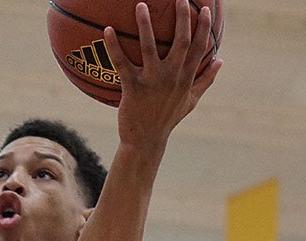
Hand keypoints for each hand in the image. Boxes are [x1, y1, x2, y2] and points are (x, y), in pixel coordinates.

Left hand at [104, 0, 222, 149]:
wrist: (145, 140)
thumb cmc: (167, 119)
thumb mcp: (190, 101)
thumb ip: (205, 80)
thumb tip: (220, 60)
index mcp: (186, 79)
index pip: (200, 48)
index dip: (204, 28)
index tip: (206, 9)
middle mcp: (171, 78)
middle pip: (181, 42)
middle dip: (182, 17)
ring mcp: (152, 82)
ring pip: (150, 47)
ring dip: (145, 24)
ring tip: (141, 5)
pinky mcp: (132, 88)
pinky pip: (121, 63)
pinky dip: (113, 46)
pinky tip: (107, 30)